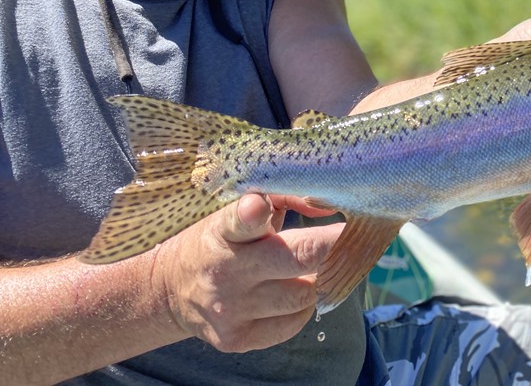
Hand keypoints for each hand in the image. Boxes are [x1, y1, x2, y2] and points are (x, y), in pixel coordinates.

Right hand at [150, 193, 340, 351]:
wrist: (168, 291)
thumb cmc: (218, 240)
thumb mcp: (236, 210)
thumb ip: (283, 197)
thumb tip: (329, 204)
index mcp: (224, 230)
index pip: (240, 221)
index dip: (254, 213)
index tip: (261, 206)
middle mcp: (226, 270)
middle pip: (297, 260)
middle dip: (334, 246)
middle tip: (357, 235)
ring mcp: (230, 309)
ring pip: (305, 295)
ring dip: (320, 279)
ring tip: (315, 266)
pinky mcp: (236, 339)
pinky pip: (294, 323)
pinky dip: (303, 307)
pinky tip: (292, 292)